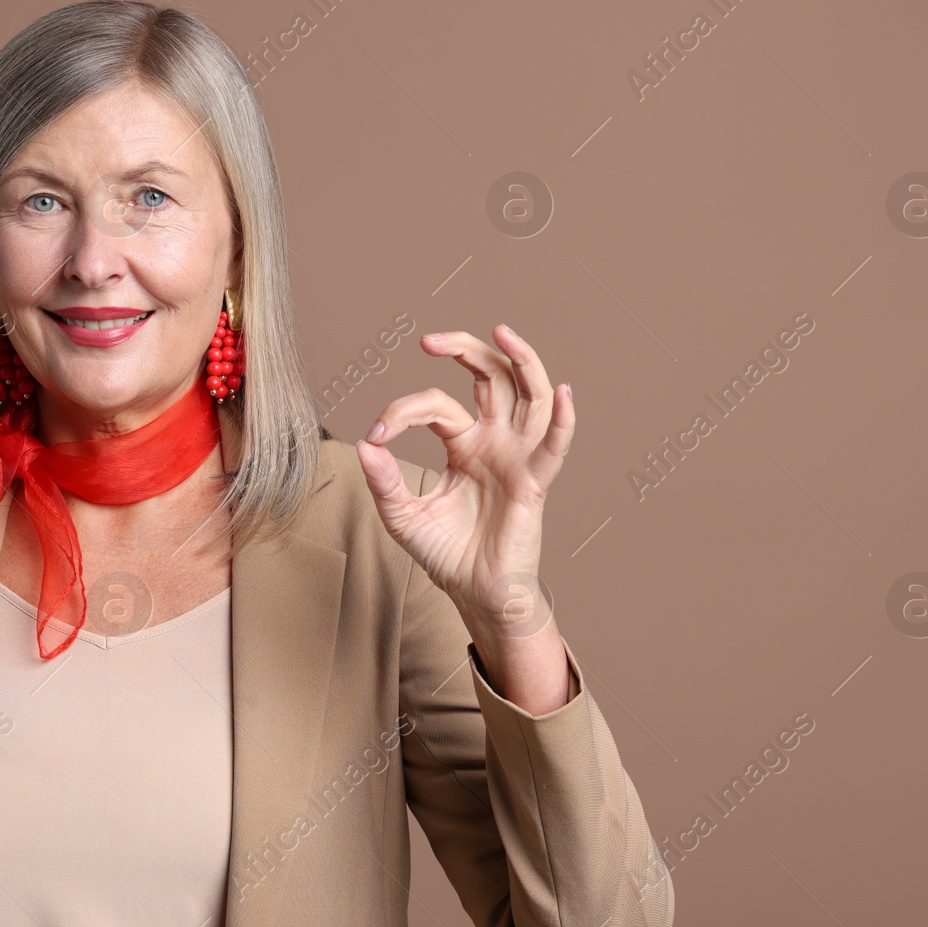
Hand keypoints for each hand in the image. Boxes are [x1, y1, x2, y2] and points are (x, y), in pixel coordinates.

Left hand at [355, 324, 573, 634]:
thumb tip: (364, 443)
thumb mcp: (403, 515)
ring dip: (521, 360)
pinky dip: (563, 418)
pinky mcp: (534, 482)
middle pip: (491, 377)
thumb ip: (384, 481)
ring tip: (502, 331)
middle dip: (465, 349)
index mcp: (463, 444)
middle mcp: (494, 441)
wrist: (475, 594)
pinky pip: (555, 446)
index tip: (377, 433)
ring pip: (529, 395)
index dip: (404, 411)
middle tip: (430, 340)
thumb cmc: (446, 553)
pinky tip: (563, 392)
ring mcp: (517, 457)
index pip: (437, 405)